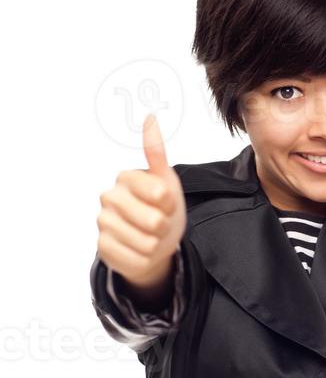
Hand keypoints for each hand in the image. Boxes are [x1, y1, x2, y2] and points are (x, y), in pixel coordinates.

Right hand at [95, 114, 186, 288]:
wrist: (151, 243)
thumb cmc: (161, 210)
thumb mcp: (167, 182)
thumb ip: (157, 155)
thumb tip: (150, 117)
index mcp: (126, 177)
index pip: (161, 194)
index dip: (171, 205)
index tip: (166, 203)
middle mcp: (109, 197)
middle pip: (154, 221)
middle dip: (164, 227)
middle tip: (158, 224)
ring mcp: (103, 222)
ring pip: (146, 243)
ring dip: (155, 245)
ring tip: (149, 237)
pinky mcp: (102, 247)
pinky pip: (137, 260)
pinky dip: (145, 259)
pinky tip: (139, 251)